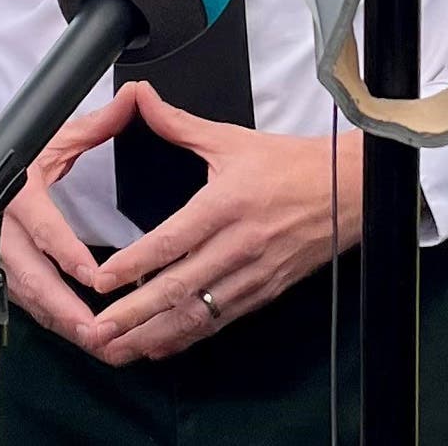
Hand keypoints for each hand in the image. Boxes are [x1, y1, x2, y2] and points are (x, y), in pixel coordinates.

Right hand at [0, 99, 137, 347]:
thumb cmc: (3, 153)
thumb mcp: (49, 138)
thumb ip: (96, 125)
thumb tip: (133, 99)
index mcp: (17, 194)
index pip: (43, 229)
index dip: (68, 255)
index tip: (97, 277)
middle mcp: (1, 230)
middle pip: (31, 278)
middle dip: (65, 308)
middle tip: (97, 330)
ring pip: (25, 298)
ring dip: (59, 323)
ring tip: (94, 342)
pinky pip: (22, 303)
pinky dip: (49, 321)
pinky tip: (75, 334)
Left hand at [81, 87, 362, 365]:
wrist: (350, 190)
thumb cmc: (292, 165)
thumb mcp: (231, 140)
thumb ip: (178, 125)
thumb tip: (140, 98)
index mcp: (226, 205)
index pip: (171, 241)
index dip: (134, 265)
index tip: (100, 282)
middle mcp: (238, 245)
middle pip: (178, 288)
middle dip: (134, 315)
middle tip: (97, 332)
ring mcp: (253, 274)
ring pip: (197, 314)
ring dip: (154, 335)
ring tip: (118, 350)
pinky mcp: (265, 291)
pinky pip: (220, 321)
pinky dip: (187, 338)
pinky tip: (159, 346)